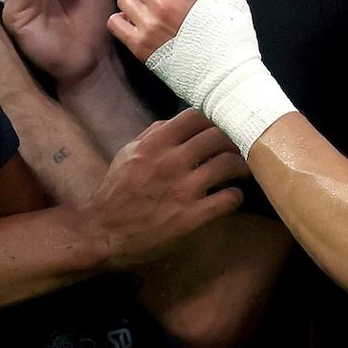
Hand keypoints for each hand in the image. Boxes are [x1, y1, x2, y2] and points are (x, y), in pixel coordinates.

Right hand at [82, 108, 246, 266]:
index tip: (223, 124)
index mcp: (155, 143)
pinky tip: (232, 196)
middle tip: (241, 147)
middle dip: (234, 139)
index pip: (197, 115)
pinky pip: (229, 198)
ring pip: (229, 164)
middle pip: (219, 136)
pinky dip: (236, 195)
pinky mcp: (193, 216)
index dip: (215, 116)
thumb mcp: (127, 154)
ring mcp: (184, 188)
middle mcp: (172, 161)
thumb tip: (176, 122)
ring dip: (241, 166)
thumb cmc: (115, 192)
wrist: (104, 232)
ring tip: (243, 171)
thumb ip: (152, 135)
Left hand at [110, 0, 292, 152]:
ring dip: (133, 2)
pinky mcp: (140, 46)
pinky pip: (115, 22)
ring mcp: (149, 24)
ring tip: (147, 12)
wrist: (226, 80)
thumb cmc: (233, 41)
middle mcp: (164, 2)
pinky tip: (137, 26)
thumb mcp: (231, 2)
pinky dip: (123, 22)